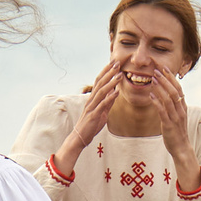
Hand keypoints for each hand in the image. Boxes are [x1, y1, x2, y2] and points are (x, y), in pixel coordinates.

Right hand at [51, 60, 127, 179]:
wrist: (80, 138)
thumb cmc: (90, 125)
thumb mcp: (102, 112)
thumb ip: (108, 103)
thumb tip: (115, 93)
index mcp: (93, 98)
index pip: (99, 81)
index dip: (106, 71)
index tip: (114, 63)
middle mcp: (91, 100)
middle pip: (99, 83)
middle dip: (109, 72)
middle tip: (117, 63)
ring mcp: (92, 107)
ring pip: (101, 92)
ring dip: (111, 83)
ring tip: (120, 75)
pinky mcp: (93, 115)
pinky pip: (102, 105)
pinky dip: (110, 98)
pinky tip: (116, 92)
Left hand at [145, 68, 192, 163]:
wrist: (181, 147)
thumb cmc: (177, 131)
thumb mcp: (177, 116)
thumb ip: (173, 105)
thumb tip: (165, 94)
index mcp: (183, 107)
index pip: (178, 88)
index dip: (171, 78)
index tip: (164, 69)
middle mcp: (180, 110)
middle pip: (174, 91)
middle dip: (165, 80)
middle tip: (157, 70)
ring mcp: (175, 117)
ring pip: (169, 99)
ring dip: (160, 88)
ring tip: (153, 79)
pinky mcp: (169, 125)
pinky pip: (163, 111)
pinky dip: (157, 102)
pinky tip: (151, 96)